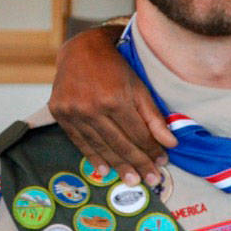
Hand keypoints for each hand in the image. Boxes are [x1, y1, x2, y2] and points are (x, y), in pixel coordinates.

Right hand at [48, 26, 174, 186]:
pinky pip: (79, 141)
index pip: (137, 133)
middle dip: (138, 163)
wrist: (81, 49)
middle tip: (150, 180)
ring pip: (100, 146)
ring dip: (117, 166)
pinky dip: (93, 157)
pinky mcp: (60, 114)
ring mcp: (73, 112)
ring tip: (132, 180)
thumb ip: (153, 117)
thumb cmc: (116, 67)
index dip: (151, 150)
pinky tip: (104, 171)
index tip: (162, 162)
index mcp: (114, 99)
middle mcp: (91, 107)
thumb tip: (170, 144)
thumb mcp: (140, 87)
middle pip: (119, 143)